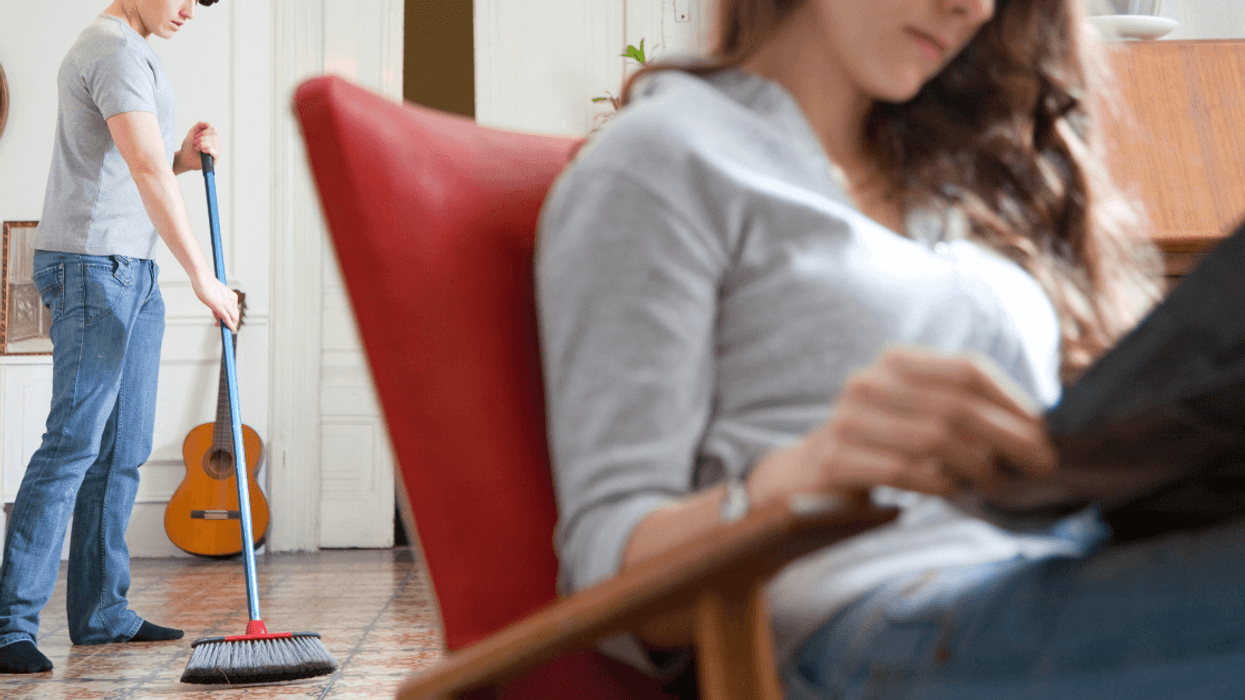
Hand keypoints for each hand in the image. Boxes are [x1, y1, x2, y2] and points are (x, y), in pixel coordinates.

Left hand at [174, 122, 220, 170]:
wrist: (184, 157)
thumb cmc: (189, 146)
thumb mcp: (192, 132)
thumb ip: (199, 125)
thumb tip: (209, 124)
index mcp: (212, 137)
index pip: (214, 130)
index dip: (205, 132)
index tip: (196, 136)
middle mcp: (216, 143)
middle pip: (214, 136)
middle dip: (202, 139)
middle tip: (194, 143)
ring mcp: (216, 151)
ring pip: (214, 143)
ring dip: (202, 144)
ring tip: (196, 148)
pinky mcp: (215, 159)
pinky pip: (216, 152)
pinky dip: (207, 149)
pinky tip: (202, 151)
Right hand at [191, 273, 239, 331]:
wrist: (202, 277)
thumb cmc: (206, 285)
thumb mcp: (214, 297)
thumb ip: (217, 307)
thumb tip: (218, 316)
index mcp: (232, 296)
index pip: (234, 311)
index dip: (231, 318)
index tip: (225, 322)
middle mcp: (232, 300)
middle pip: (235, 315)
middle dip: (231, 323)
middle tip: (223, 326)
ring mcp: (226, 303)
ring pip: (233, 318)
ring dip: (229, 325)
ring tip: (221, 327)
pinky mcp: (220, 306)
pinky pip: (227, 318)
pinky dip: (230, 325)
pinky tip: (231, 329)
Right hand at [747, 345, 1057, 507]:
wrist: (804, 478)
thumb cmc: (878, 448)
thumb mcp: (917, 415)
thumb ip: (962, 412)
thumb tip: (1033, 430)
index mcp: (895, 362)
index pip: (967, 370)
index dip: (1012, 401)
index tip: (1043, 433)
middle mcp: (869, 382)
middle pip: (957, 406)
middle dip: (1009, 437)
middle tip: (1040, 465)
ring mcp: (848, 419)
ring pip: (934, 438)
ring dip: (978, 466)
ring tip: (997, 484)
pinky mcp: (836, 458)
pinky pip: (904, 470)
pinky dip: (940, 484)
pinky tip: (955, 493)